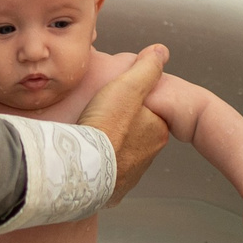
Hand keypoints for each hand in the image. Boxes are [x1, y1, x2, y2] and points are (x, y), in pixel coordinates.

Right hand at [77, 44, 171, 200]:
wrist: (82, 167)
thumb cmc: (106, 125)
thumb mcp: (128, 86)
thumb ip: (146, 68)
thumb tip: (160, 52)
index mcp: (157, 130)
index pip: (151, 111)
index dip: (135, 101)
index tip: (117, 99)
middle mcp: (148, 155)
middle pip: (136, 132)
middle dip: (121, 124)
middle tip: (100, 114)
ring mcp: (130, 174)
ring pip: (121, 153)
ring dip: (109, 145)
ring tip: (90, 134)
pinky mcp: (112, 190)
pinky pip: (106, 172)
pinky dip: (98, 164)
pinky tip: (85, 156)